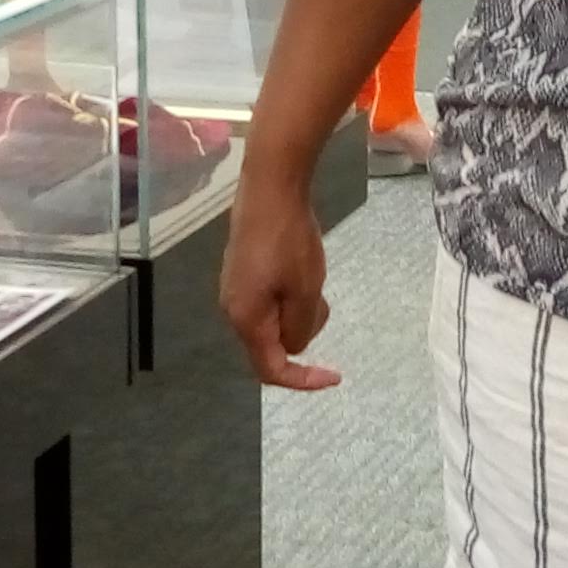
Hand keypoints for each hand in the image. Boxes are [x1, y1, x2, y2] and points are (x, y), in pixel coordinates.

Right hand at [221, 159, 337, 389]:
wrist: (269, 186)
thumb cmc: (288, 240)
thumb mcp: (305, 290)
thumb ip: (300, 327)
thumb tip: (293, 345)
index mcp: (245, 320)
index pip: (271, 370)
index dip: (303, 381)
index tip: (335, 376)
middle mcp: (233, 309)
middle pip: (272, 344)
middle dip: (303, 330)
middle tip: (322, 298)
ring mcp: (235, 288)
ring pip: (274, 320)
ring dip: (299, 308)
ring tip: (312, 274)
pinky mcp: (241, 270)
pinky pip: (269, 299)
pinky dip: (290, 294)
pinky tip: (300, 265)